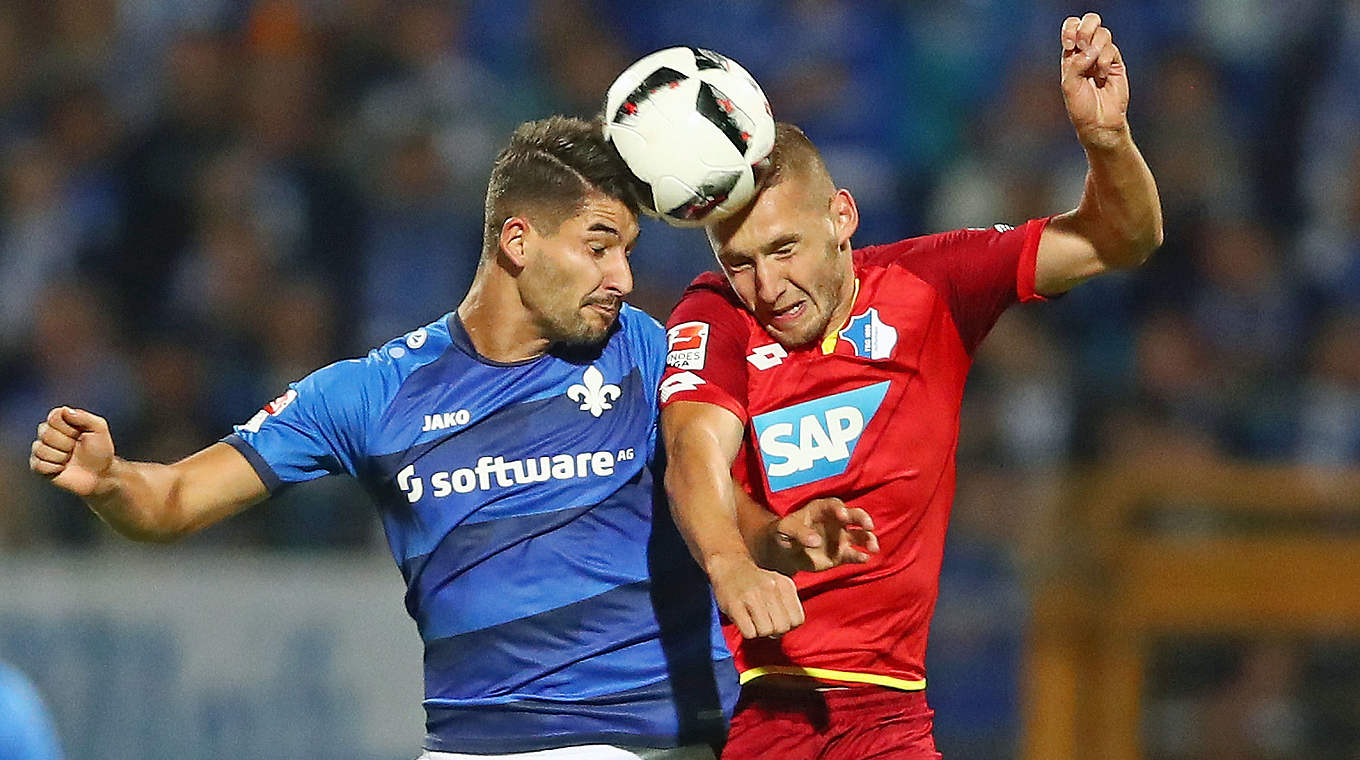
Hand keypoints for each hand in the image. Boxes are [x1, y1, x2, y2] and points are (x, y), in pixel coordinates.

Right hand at [30, 407, 116, 497]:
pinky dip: (54, 468)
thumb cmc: (100, 450)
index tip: (80, 434)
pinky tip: (62, 468)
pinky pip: (38, 465)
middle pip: (46, 433)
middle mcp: (47, 432)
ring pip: (40, 449)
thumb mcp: (99, 429)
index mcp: (61, 420)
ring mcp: (41, 449)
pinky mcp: (38, 465)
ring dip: (61, 457)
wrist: (100, 473)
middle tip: (75, 448)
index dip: (69, 428)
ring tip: (69, 458)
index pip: (54, 417)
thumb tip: (65, 410)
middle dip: (66, 443)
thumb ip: (84, 417)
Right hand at [707, 552, 804, 638]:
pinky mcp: (734, 604)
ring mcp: (752, 595)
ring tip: (753, 620)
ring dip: (759, 631)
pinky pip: (749, 633)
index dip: (788, 625)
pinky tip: (743, 620)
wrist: (729, 567)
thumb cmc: (755, 584)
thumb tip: (787, 629)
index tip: (776, 619)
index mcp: (785, 584)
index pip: (798, 620)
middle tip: (764, 622)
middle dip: (774, 631)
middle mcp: (770, 587)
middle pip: (782, 627)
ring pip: (766, 631)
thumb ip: (788, 606)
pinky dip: (747, 632)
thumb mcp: (778, 587)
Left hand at [757, 497, 877, 574]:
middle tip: (868, 526)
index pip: (835, 505)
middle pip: (854, 516)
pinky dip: (861, 557)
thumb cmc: (783, 533)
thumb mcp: (785, 529)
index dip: (840, 509)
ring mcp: (841, 538)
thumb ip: (800, 532)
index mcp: (822, 509)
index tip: (843, 516)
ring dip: (868, 540)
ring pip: (860, 536)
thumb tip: (815, 541)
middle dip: (863, 519)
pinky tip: (865, 559)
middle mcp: (836, 521)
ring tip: (873, 547)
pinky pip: (854, 555)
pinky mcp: (841, 555)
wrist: (783, 552)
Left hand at [1060, 13, 1129, 150]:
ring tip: (1094, 70)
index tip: (1070, 45)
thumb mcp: (1069, 85)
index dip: (1071, 28)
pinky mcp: (1116, 63)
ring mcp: (1102, 56)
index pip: (1071, 27)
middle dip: (1086, 29)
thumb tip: (1089, 49)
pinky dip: (1105, 61)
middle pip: (1090, 22)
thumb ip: (1075, 64)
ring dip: (1097, 48)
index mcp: (1070, 55)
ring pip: (1103, 34)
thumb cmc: (1081, 107)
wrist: (1100, 122)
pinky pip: (1112, 49)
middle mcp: (1086, 52)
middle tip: (1082, 44)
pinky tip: (1103, 76)